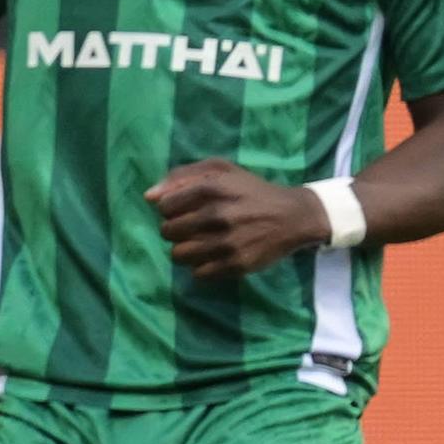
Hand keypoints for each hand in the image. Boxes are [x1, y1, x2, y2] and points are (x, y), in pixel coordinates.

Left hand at [146, 158, 328, 276]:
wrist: (294, 216)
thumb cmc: (251, 191)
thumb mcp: (220, 170)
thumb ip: (181, 176)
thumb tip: (149, 197)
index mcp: (211, 188)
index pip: (164, 207)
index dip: (171, 209)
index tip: (185, 209)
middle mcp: (218, 215)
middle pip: (167, 232)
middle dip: (176, 230)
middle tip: (194, 227)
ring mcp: (227, 242)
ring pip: (178, 255)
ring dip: (186, 250)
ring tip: (202, 243)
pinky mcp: (236, 265)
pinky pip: (198, 273)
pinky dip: (202, 267)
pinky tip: (215, 256)